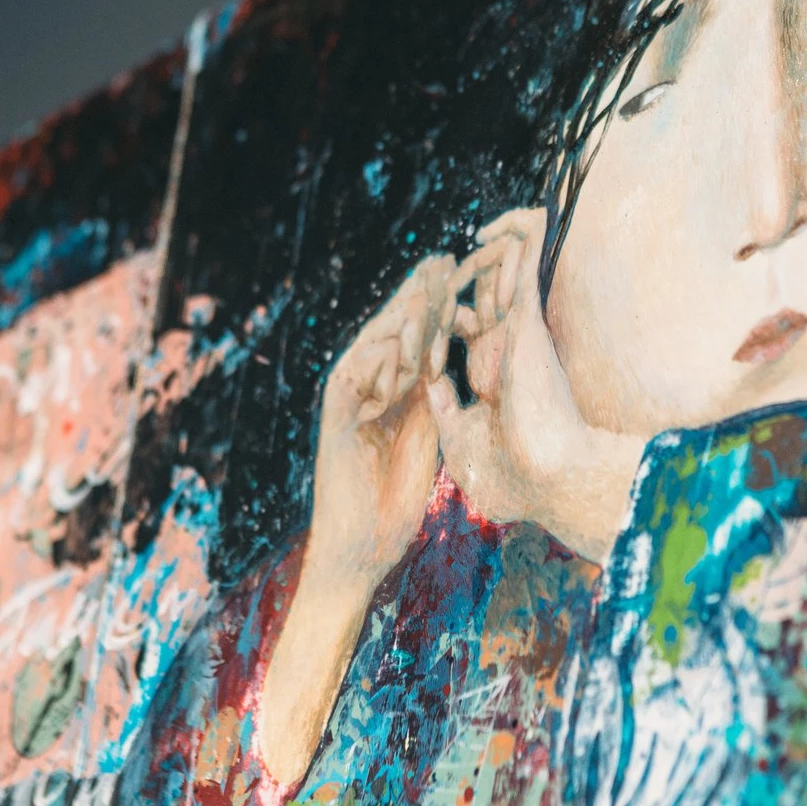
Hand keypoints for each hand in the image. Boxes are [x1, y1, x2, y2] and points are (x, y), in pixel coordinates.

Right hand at [309, 254, 456, 590]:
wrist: (362, 547)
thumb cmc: (394, 499)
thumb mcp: (426, 433)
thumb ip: (434, 391)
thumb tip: (457, 353)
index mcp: (391, 386)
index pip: (418, 332)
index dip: (442, 302)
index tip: (471, 273)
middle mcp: (367, 383)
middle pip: (396, 326)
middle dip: (423, 293)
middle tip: (450, 258)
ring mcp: (349, 397)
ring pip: (377, 342)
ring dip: (406, 314)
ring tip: (431, 285)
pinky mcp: (336, 416)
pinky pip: (357, 374)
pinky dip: (382, 357)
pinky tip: (408, 339)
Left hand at [428, 210, 642, 561]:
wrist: (548, 481)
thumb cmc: (508, 476)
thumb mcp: (461, 441)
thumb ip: (444, 409)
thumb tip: (429, 385)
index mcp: (490, 376)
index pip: (463, 329)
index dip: (439, 315)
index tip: (417, 307)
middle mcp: (506, 348)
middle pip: (481, 295)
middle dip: (456, 277)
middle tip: (435, 263)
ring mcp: (519, 332)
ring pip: (504, 276)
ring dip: (487, 254)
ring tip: (475, 232)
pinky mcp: (529, 320)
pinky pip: (524, 268)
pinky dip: (519, 243)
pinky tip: (503, 226)